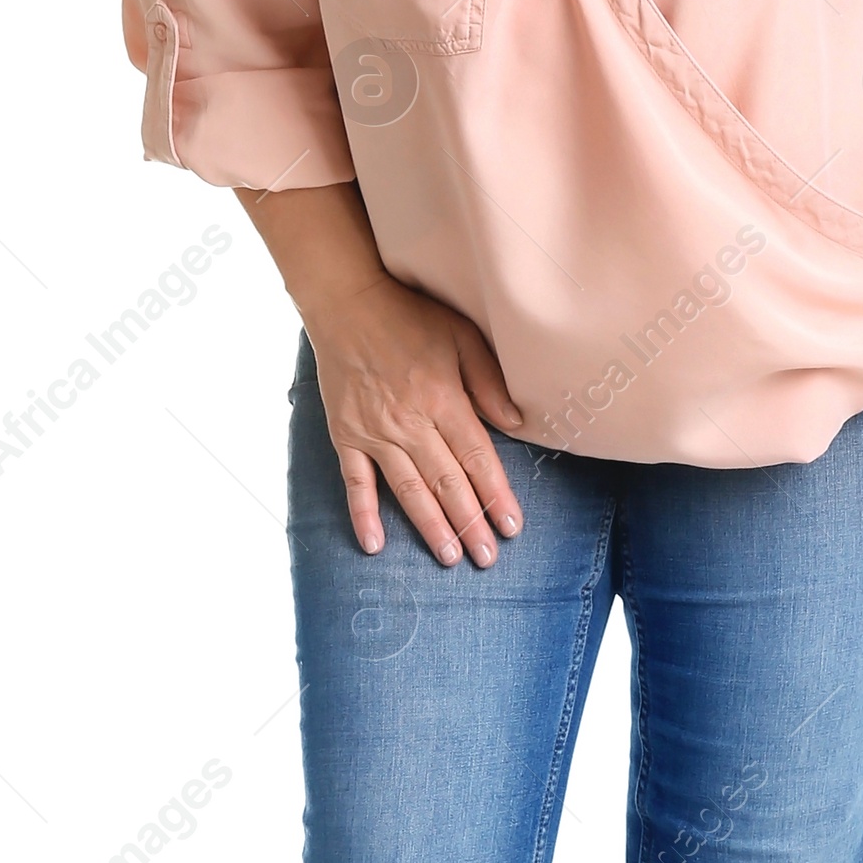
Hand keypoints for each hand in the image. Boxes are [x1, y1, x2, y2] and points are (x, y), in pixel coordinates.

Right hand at [308, 272, 524, 569]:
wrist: (346, 303)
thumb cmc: (410, 317)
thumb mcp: (462, 336)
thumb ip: (490, 381)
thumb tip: (517, 424)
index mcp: (443, 399)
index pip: (477, 458)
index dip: (496, 495)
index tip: (512, 527)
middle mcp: (410, 422)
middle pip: (447, 483)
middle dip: (470, 523)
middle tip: (486, 558)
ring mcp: (374, 432)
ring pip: (408, 489)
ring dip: (430, 526)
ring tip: (448, 557)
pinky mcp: (345, 435)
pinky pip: (356, 482)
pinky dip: (363, 514)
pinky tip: (375, 545)